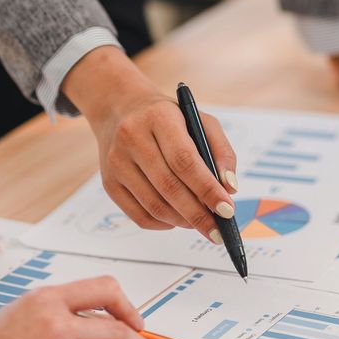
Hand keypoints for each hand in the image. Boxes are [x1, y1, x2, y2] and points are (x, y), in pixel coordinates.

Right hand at [62, 48, 237, 239]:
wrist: (120, 108)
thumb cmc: (168, 118)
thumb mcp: (199, 120)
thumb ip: (221, 151)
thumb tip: (229, 188)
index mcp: (159, 117)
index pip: (184, 160)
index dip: (207, 188)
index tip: (227, 210)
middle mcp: (132, 138)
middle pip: (169, 186)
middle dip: (198, 213)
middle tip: (218, 230)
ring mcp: (116, 162)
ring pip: (154, 205)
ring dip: (182, 221)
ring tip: (201, 223)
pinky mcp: (109, 182)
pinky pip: (138, 215)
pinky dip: (163, 224)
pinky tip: (177, 220)